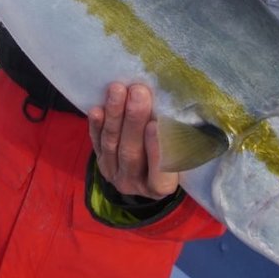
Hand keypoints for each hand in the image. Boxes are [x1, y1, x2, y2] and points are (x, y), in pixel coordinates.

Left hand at [88, 82, 179, 199]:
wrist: (149, 161)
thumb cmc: (174, 151)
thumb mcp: (182, 149)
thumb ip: (176, 138)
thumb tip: (170, 113)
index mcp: (160, 187)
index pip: (159, 175)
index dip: (156, 150)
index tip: (155, 124)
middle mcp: (134, 184)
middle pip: (132, 153)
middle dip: (134, 120)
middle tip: (139, 92)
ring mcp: (114, 173)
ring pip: (112, 144)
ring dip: (115, 114)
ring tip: (118, 90)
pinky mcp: (100, 160)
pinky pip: (97, 142)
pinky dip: (96, 125)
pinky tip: (97, 109)